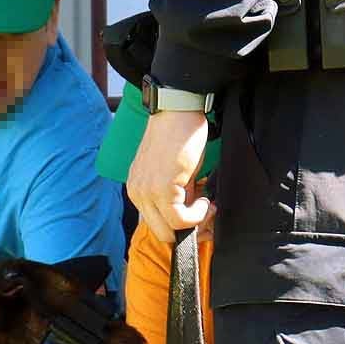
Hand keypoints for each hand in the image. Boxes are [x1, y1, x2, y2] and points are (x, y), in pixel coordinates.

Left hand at [126, 109, 212, 243]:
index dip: (181, 228)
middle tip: (206, 216)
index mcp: (137, 189)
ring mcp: (147, 193)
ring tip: (206, 205)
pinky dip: (198, 215)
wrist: (178, 110)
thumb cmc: (179, 136)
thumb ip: (178, 197)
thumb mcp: (174, 174)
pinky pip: (181, 220)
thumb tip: (192, 217)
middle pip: (162, 233)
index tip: (200, 219)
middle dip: (189, 231)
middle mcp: (137, 193)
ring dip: (196, 222)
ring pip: (171, 230)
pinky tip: (205, 200)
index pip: (157, 225)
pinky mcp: (162, 190)